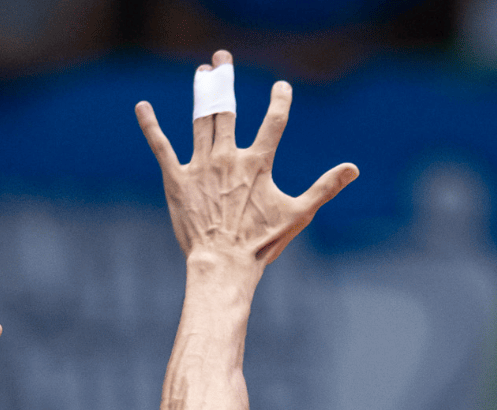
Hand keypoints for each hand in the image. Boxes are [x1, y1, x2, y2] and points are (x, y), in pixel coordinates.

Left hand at [136, 49, 358, 268]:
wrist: (223, 263)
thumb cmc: (262, 243)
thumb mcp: (299, 214)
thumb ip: (325, 187)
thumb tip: (354, 169)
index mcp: (257, 164)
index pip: (273, 123)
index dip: (279, 102)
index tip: (282, 87)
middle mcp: (228, 158)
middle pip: (228, 110)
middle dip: (225, 81)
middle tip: (222, 59)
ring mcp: (200, 166)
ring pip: (200, 121)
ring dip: (201, 94)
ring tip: (202, 73)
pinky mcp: (177, 179)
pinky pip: (161, 147)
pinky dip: (151, 126)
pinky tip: (143, 107)